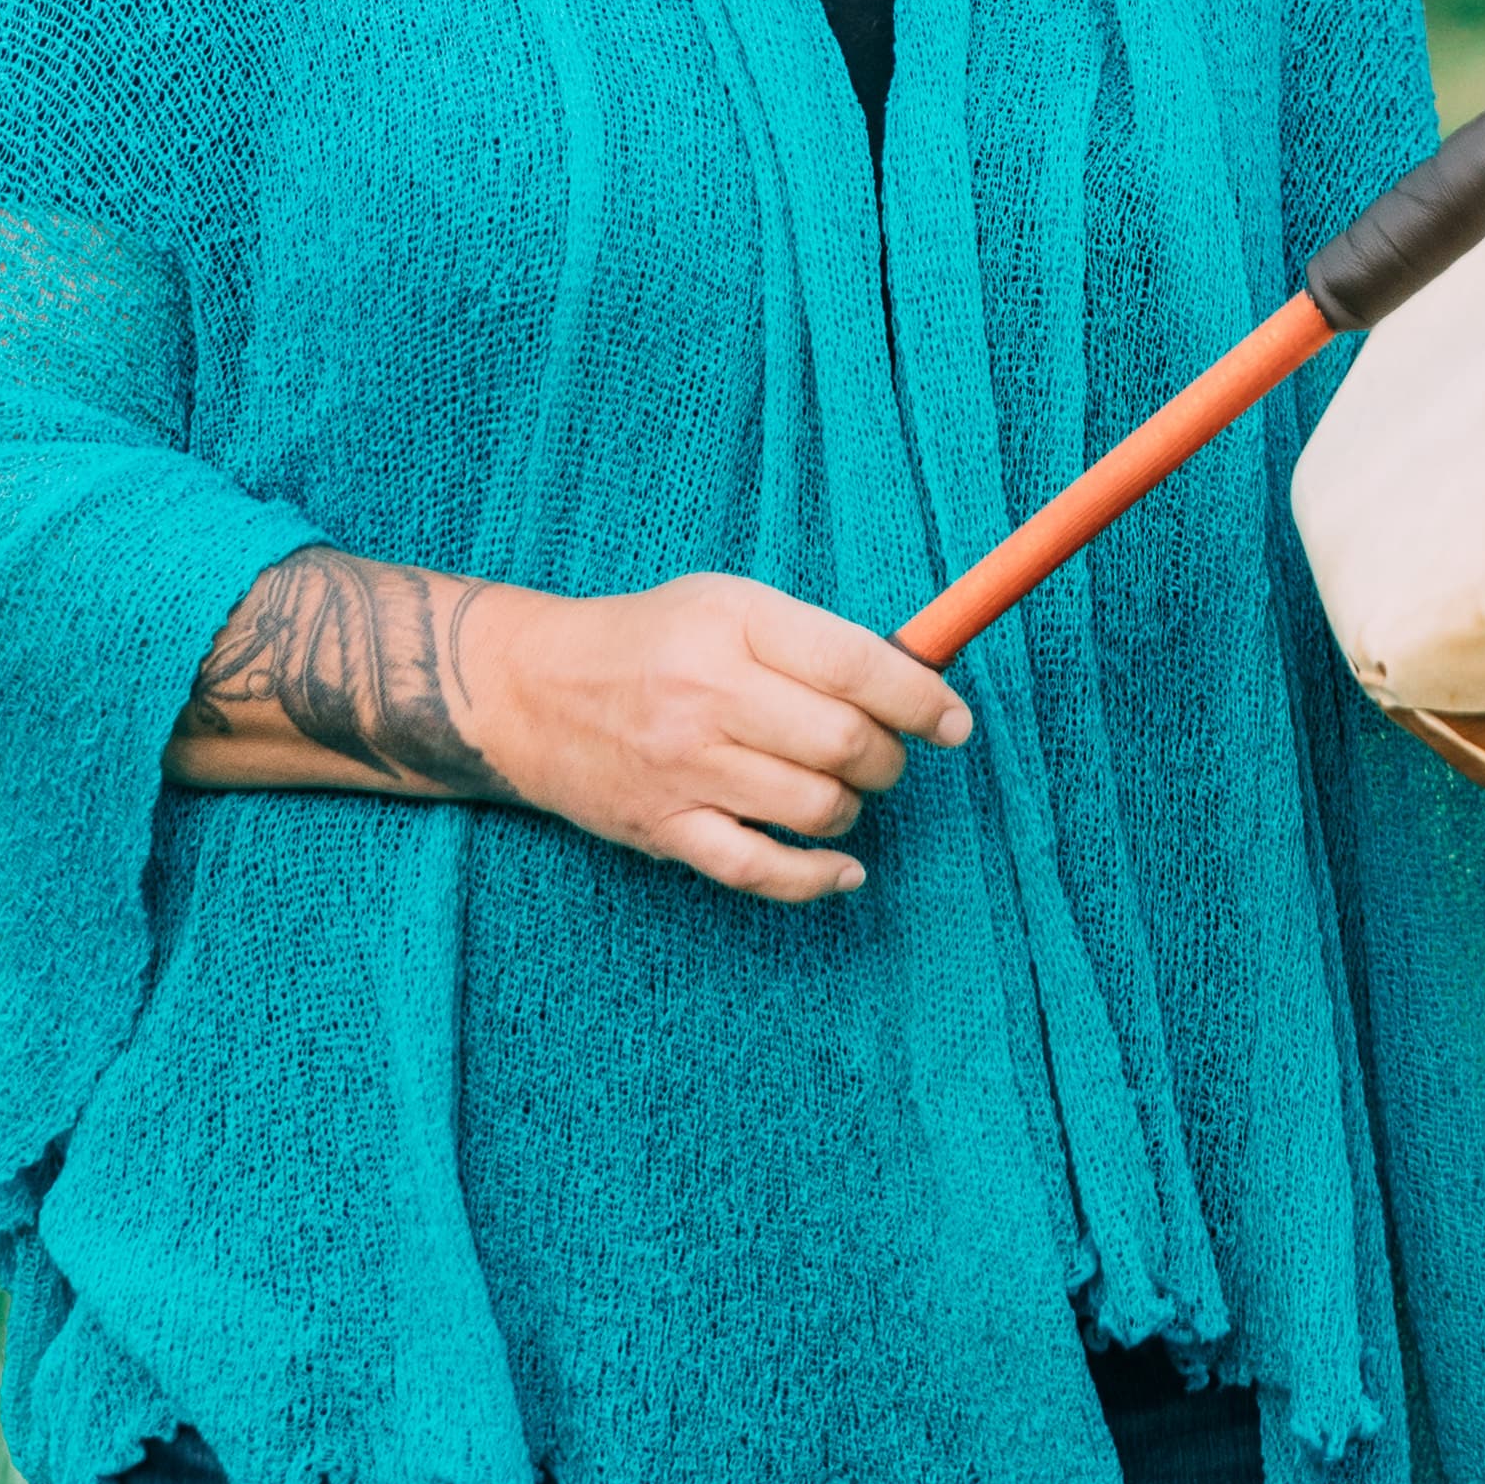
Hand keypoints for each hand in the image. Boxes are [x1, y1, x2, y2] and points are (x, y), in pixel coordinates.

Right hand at [471, 572, 971, 903]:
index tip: (954, 721)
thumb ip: (814, 640)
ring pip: (814, 808)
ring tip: (839, 790)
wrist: (530, 691)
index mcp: (733, 622)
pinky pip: (759, 871)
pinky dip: (816, 878)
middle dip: (889, 758)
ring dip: (850, 808)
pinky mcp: (663, 828)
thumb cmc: (651, 641)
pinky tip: (843, 869)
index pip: (856, 665)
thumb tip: (918, 680)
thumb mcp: (728, 605)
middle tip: (885, 756)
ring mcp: (683, 767)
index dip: (923, 698)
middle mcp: (708, 694)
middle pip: (844, 743)